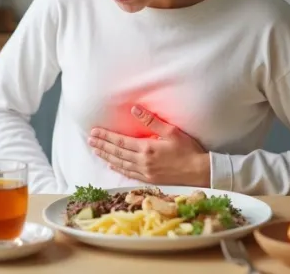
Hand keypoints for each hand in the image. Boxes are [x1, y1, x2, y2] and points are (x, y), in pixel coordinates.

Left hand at [88, 106, 209, 186]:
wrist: (199, 172)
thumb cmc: (188, 150)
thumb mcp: (171, 131)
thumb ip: (151, 120)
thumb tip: (134, 109)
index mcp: (146, 148)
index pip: (120, 141)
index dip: (106, 137)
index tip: (94, 132)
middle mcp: (142, 162)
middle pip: (117, 153)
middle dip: (102, 146)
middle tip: (90, 141)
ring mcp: (145, 172)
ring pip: (120, 164)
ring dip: (107, 157)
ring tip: (96, 151)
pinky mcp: (149, 180)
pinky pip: (129, 174)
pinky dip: (118, 168)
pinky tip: (112, 165)